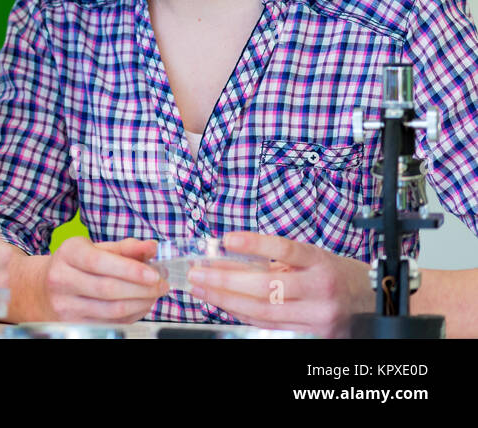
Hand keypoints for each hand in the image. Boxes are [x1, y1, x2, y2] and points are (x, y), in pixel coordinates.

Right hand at [43, 236, 168, 322]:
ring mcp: (65, 305)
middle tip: (162, 285)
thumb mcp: (93, 248)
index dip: (131, 269)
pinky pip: (110, 323)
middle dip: (142, 289)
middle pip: (108, 288)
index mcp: (68, 253)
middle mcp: (62, 279)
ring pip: (112, 310)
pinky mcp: (73, 324)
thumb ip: (124, 248)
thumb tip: (152, 247)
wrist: (40, 288)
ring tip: (154, 295)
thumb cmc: (74, 265)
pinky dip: (132, 315)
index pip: (100, 261)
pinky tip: (140, 305)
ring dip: (140, 303)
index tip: (154, 274)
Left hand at [188, 231, 373, 336]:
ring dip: (226, 299)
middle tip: (198, 272)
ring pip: (263, 310)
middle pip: (266, 286)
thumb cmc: (338, 274)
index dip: (255, 244)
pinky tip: (222, 303)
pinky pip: (269, 324)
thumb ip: (277, 258)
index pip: (286, 249)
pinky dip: (242, 313)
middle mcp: (321, 288)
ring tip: (201, 288)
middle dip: (225, 279)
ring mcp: (318, 314)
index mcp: (321, 261)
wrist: (374, 301)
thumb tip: (229, 255)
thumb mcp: (313, 256)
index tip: (227, 239)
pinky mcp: (314, 333)